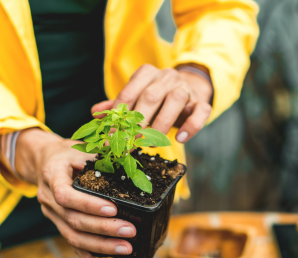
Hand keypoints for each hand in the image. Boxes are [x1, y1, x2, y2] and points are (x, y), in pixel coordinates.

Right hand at [14, 128, 135, 257]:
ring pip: (73, 236)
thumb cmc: (67, 153)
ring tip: (127, 248)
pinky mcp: (60, 225)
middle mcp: (48, 200)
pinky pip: (73, 245)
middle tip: (130, 231)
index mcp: (52, 176)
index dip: (88, 204)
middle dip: (104, 228)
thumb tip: (133, 145)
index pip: (66, 195)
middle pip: (73, 220)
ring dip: (101, 245)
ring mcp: (53, 216)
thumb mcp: (81, 145)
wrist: (44, 161)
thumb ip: (103, 149)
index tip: (113, 208)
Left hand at [92, 64, 212, 142]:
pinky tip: (180, 139)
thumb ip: (117, 106)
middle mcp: (166, 77)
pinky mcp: (201, 102)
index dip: (118, 117)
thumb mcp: (136, 99)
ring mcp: (186, 88)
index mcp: (146, 74)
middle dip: (138, 123)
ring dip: (161, 124)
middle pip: (151, 96)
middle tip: (128, 144)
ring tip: (152, 143)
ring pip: (175, 100)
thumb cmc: (157, 99)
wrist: (188, 92)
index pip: (129, 93)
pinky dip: (192, 126)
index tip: (111, 137)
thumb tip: (95, 113)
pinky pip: (201, 111)